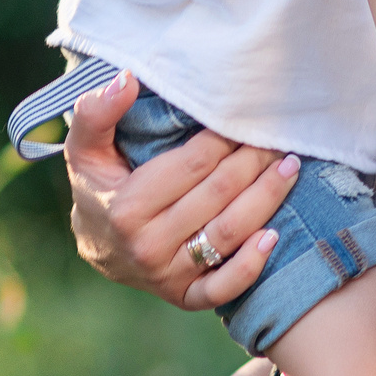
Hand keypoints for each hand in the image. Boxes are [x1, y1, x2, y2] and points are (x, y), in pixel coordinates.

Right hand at [63, 68, 298, 310]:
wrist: (99, 247)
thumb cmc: (101, 185)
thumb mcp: (86, 149)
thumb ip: (97, 113)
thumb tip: (126, 79)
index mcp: (126, 207)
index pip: (193, 165)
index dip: (225, 138)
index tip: (245, 117)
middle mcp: (148, 246)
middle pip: (218, 195)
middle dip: (253, 161)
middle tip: (276, 136)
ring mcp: (168, 275)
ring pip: (228, 234)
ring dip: (267, 199)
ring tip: (289, 168)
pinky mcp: (186, 297)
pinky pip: (224, 288)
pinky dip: (251, 265)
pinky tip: (274, 236)